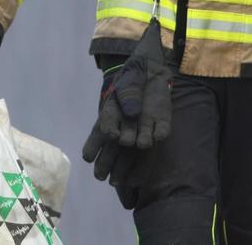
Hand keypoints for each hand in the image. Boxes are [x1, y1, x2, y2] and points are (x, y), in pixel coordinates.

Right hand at [82, 20, 171, 174]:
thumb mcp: (122, 85)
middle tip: (108, 178)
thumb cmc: (130, 80)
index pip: (99, 138)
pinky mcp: (161, 122)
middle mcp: (128, 128)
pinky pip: (162, 130)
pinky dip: (160, 133)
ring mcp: (145, 126)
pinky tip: (158, 135)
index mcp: (112, 119)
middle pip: (119, 151)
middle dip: (112, 165)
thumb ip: (126, 96)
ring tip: (140, 143)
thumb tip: (133, 113)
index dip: (93, 150)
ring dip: (142, 142)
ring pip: (142, 141)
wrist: (149, 71)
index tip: (89, 157)